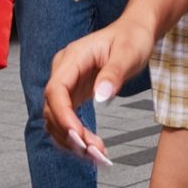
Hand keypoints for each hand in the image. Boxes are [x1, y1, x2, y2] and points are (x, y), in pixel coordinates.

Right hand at [42, 7, 155, 162]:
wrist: (134, 32)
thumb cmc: (132, 38)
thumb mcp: (128, 54)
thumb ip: (114, 74)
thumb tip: (102, 97)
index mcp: (72, 58)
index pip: (55, 90)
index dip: (63, 116)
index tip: (78, 136)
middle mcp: (64, 72)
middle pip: (52, 109)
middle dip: (70, 134)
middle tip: (95, 153)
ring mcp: (67, 84)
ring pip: (56, 119)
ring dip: (72, 141)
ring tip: (98, 155)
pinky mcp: (73, 94)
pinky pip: (67, 119)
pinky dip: (77, 137)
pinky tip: (93, 148)